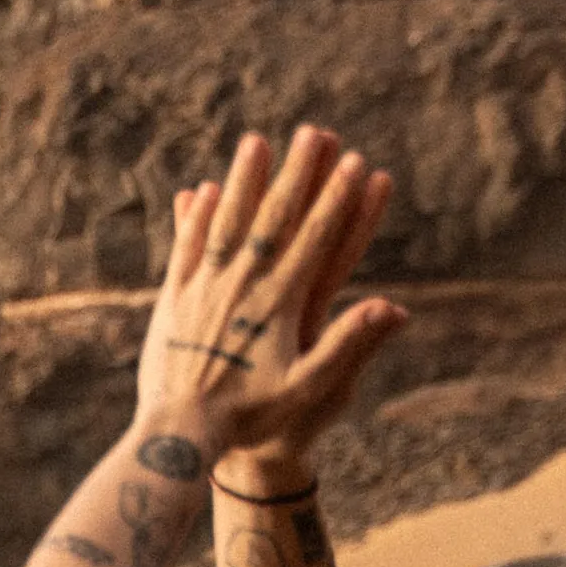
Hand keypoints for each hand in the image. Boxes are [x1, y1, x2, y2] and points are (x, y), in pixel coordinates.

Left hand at [134, 128, 405, 488]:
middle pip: (273, 218)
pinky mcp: (172, 300)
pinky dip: (195, 218)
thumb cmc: (251, 420)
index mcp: (278, 304)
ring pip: (226, 222)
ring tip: (256, 142)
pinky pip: (187, 249)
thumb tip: (393, 307)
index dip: (338, 199)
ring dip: (243, 181)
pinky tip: (200, 191)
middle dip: (296, 173)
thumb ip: (349, 346)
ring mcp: (203, 289)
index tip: (356, 162)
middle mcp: (240, 286)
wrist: (178, 435)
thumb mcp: (310, 390)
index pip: (315, 239)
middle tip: (314, 131)